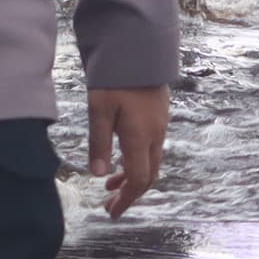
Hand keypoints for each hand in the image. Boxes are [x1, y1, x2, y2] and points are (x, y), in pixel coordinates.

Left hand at [86, 83, 169, 214]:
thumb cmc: (115, 77)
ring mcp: (160, 124)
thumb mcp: (99, 110)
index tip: (111, 212)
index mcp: (141, 137)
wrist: (138, 46)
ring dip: (133, 176)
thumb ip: (99, 143)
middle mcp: (156, 134)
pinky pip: (152, 147)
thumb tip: (98, 175)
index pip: (138, 180)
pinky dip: (137, 160)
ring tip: (111, 183)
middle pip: (148, 175)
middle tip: (110, 203)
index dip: (126, 200)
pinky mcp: (159, 113)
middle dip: (130, 193)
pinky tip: (122, 155)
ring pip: (151, 161)